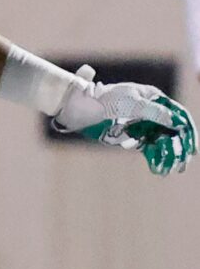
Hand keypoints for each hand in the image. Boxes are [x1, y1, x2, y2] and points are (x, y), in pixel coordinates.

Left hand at [52, 66, 195, 174]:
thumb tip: (176, 122)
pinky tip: (159, 169)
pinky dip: (154, 158)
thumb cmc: (105, 99)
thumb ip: (154, 112)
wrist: (80, 107)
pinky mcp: (131, 135)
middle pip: (172, 130)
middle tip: (183, 164)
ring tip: (172, 170)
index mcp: (154, 98)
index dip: (187, 130)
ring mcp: (141, 123)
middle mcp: (151, 110)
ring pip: (161, 141)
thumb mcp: (132, 103)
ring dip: (168, 155)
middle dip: (179, 147)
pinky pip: (147, 147)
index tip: (192, 148)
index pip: (178, 114)